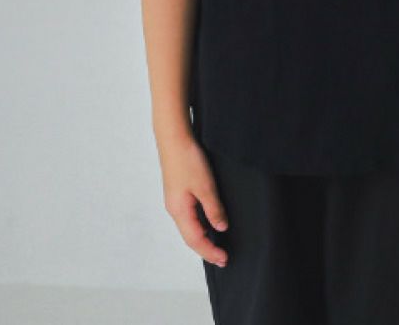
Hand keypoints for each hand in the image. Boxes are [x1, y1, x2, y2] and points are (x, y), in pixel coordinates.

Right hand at [159, 135, 228, 267]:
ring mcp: (175, 201)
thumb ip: (214, 209)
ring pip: (189, 227)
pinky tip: (208, 223)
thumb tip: (221, 229)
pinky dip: (199, 225)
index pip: (195, 240)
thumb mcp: (206, 186)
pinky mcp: (178, 193)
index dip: (210, 252)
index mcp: (179, 211)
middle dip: (206, 249)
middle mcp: (174, 209)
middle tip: (222, 257)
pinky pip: (188, 216)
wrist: (174, 139)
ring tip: (217, 245)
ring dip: (202, 238)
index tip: (224, 259)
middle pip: (190, 237)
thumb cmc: (188, 160)